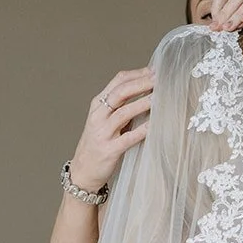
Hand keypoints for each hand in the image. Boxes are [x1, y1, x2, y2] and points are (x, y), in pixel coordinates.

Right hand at [68, 68, 154, 193]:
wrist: (83, 171)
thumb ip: (121, 107)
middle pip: (121, 92)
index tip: (154, 70)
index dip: (137, 74)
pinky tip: (154, 125)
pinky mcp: (109, 150)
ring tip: (159, 97)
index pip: (118, 81)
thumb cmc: (98, 144)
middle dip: (141, 83)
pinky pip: (128, 138)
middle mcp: (98, 116)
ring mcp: (102, 133)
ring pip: (124, 112)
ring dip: (142, 103)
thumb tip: (147, 92)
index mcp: (98, 105)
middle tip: (159, 79)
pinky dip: (142, 130)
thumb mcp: (105, 121)